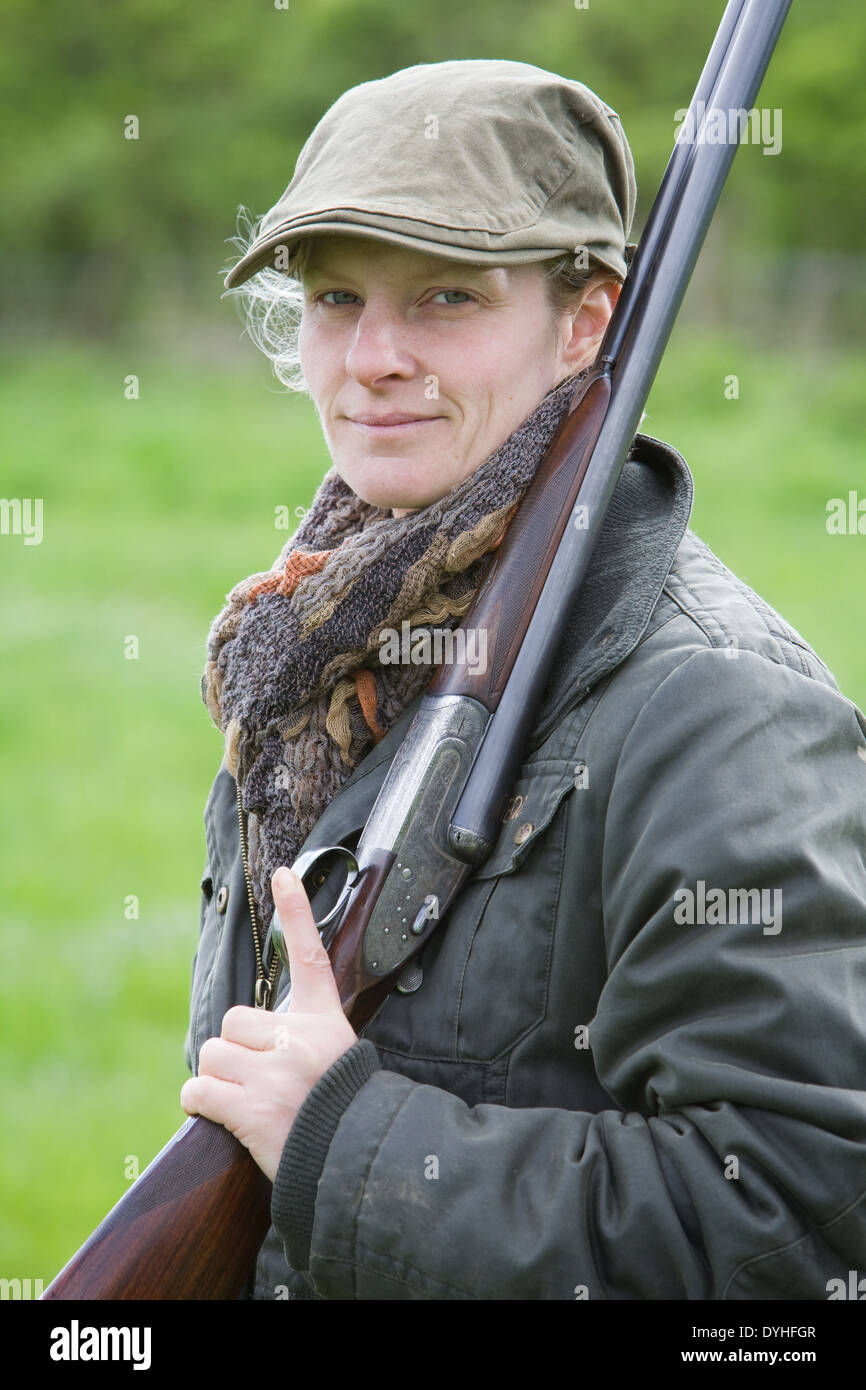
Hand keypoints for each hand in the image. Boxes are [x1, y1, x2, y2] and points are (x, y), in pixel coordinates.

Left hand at [180, 865, 358, 1181]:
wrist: (351, 1161)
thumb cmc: (338, 1112)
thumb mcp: (334, 1059)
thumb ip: (297, 1036)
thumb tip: (244, 1030)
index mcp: (324, 1021)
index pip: (311, 957)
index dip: (297, 912)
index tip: (281, 873)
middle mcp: (300, 1039)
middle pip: (232, 1022)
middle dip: (235, 1053)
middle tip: (259, 1081)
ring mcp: (276, 1072)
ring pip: (211, 1055)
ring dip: (218, 1081)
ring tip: (248, 1102)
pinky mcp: (252, 1107)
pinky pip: (199, 1090)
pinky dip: (200, 1104)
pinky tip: (224, 1117)